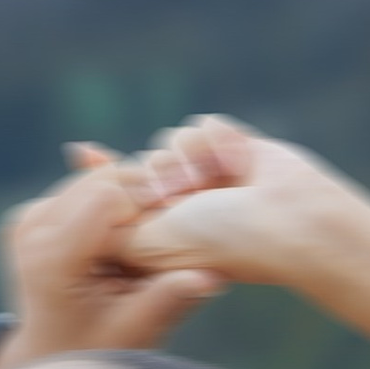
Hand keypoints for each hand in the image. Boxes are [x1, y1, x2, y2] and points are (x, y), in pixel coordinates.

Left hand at [0, 145, 223, 365]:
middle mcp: (31, 231)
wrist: (52, 354)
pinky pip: (83, 188)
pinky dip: (113, 200)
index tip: (178, 221)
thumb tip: (211, 277)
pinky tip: (133, 225)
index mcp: (53, 258)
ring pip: (94, 178)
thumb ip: (169, 298)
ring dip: (129, 195)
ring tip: (153, 229)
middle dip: (142, 192)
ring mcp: (27, 220)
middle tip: (174, 219)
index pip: (108, 195)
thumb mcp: (137, 329)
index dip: (149, 200)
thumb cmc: (98, 349)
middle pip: (101, 179)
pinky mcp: (33, 215)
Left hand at [115, 114, 367, 295]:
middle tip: (188, 200)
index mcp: (155, 237)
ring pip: (168, 141)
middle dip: (162, 177)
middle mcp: (177, 209)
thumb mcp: (145, 242)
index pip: (114, 194)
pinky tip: (241, 166)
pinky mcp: (229, 151)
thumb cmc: (221, 243)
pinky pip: (200, 125)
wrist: (291, 221)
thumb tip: (78, 162)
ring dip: (192, 160)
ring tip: (219, 185)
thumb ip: (103, 216)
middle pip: (138, 164)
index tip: (153, 202)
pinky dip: (218, 142)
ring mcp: (204, 178)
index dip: (127, 191)